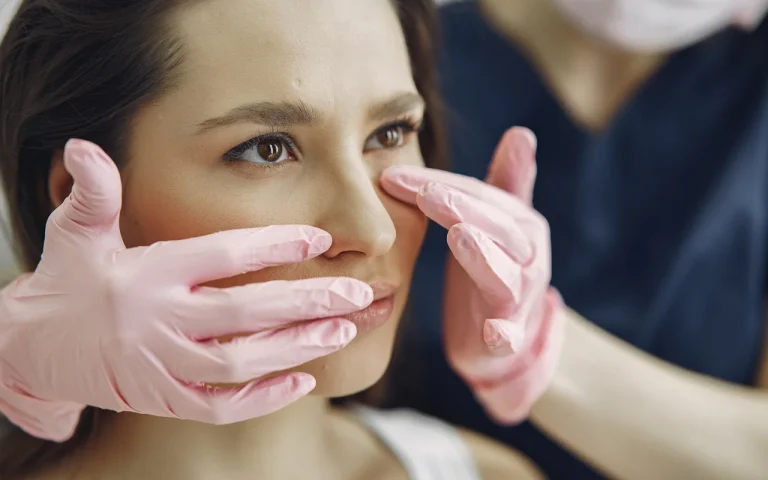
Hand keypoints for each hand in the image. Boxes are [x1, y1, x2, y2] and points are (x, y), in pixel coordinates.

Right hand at [0, 139, 371, 440]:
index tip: (320, 236)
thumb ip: (94, 194)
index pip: (219, 255)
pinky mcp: (163, 399)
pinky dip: (261, 399)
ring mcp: (161, 365)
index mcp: (148, 273)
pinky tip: (303, 382)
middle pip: (242, 313)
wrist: (32, 349)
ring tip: (343, 331)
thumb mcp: (74, 234)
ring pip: (238, 363)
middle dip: (305, 302)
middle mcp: (158, 320)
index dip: (272, 244)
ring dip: (294, 348)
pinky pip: (218, 406)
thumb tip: (84, 146)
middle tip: (358, 292)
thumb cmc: (68, 282)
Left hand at [381, 127, 563, 423]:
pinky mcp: (509, 336)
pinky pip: (510, 335)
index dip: (440, 184)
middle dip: (463, 209)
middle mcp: (526, 258)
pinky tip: (494, 333)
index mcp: (519, 226)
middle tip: (429, 195)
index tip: (393, 175)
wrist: (500, 339)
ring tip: (461, 238)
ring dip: (485, 258)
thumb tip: (522, 132)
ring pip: (506, 275)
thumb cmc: (491, 272)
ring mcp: (520, 299)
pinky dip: (505, 334)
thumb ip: (507, 182)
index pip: (479, 197)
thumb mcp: (497, 225)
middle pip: (499, 228)